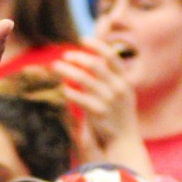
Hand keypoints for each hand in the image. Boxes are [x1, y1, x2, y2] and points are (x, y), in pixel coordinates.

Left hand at [54, 40, 147, 165]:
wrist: (125, 142)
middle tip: (65, 55)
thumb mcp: (123, 94)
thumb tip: (97, 59)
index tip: (82, 39)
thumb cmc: (120, 116)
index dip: (97, 45)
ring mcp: (109, 101)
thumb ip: (111, 77)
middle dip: (78, 57)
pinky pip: (79, 98)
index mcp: (125, 82)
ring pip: (83, 79)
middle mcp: (118, 89)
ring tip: (55, 67)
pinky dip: (68, 92)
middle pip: (94, 65)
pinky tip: (61, 89)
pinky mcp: (98, 114)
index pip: (112, 57)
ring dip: (67, 70)